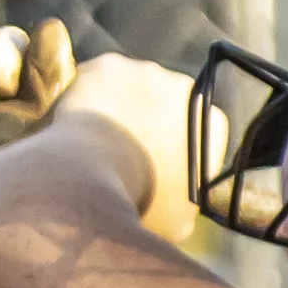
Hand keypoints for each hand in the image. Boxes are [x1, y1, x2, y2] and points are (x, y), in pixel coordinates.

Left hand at [34, 49, 197, 241]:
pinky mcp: (107, 64)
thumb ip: (187, 208)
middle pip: (165, 108)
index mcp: (211, 121)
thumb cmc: (142, 204)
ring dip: (119, 111)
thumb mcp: (179, 222)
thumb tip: (181, 212)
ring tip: (96, 144)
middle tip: (123, 159)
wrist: (95, 177)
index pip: (198, 136)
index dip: (175, 155)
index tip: (155, 174)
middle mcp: (183, 86)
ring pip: (130, 92)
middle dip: (148, 128)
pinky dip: (88, 100)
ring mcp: (144, 71)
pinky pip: (97, 82)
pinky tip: (76, 126)